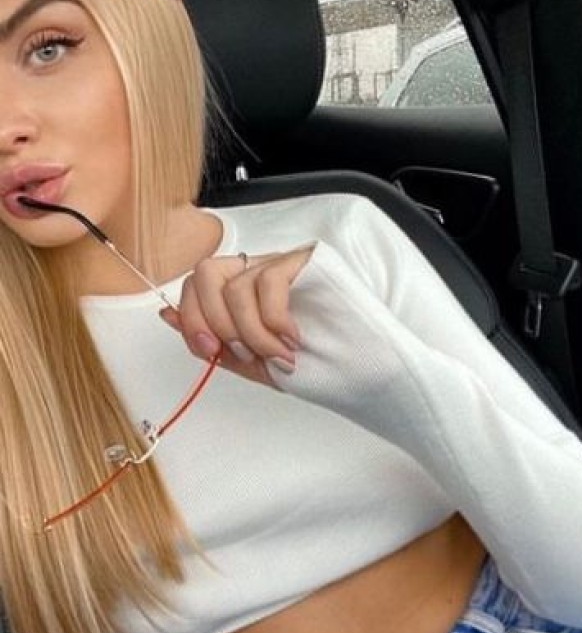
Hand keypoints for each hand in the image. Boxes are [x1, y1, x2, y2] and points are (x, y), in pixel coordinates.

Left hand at [160, 247, 313, 385]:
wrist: (362, 371)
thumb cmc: (315, 364)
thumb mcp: (253, 362)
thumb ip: (214, 343)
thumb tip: (168, 317)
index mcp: (244, 290)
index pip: (195, 286)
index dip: (192, 318)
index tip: (210, 350)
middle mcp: (260, 270)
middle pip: (205, 273)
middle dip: (213, 321)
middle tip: (242, 353)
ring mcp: (284, 263)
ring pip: (235, 285)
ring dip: (251, 332)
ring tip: (278, 354)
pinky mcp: (307, 261)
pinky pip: (269, 282)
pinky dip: (273, 320)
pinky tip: (292, 339)